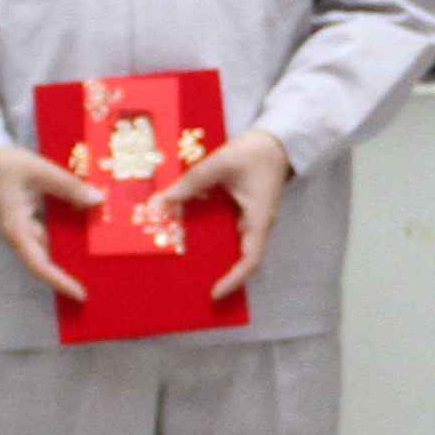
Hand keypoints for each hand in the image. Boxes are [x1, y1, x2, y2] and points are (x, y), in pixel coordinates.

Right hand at [0, 146, 101, 306]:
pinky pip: (56, 234)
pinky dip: (74, 233)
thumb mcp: (38, 171)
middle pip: (50, 262)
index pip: (39, 265)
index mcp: (17, 231)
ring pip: (55, 249)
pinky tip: (96, 230)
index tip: (81, 294)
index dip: (60, 282)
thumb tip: (97, 200)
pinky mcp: (35, 223)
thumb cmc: (5, 167)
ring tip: (107, 261)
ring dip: (77, 253)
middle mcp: (23, 237)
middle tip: (104, 283)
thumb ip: (67, 185)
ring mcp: (29, 231)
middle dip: (74, 273)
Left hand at [169, 129, 293, 303]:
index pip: (251, 260)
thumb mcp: (219, 164)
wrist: (273, 142)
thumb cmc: (253, 152)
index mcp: (258, 218)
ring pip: (234, 249)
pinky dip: (211, 239)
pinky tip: (188, 235)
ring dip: (214, 257)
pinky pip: (229, 234)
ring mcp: (252, 222)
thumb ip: (190, 183)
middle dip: (219, 274)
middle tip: (191, 285)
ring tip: (185, 264)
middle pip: (240, 260)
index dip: (234, 280)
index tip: (214, 292)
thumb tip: (161, 202)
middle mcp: (257, 226)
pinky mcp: (245, 215)